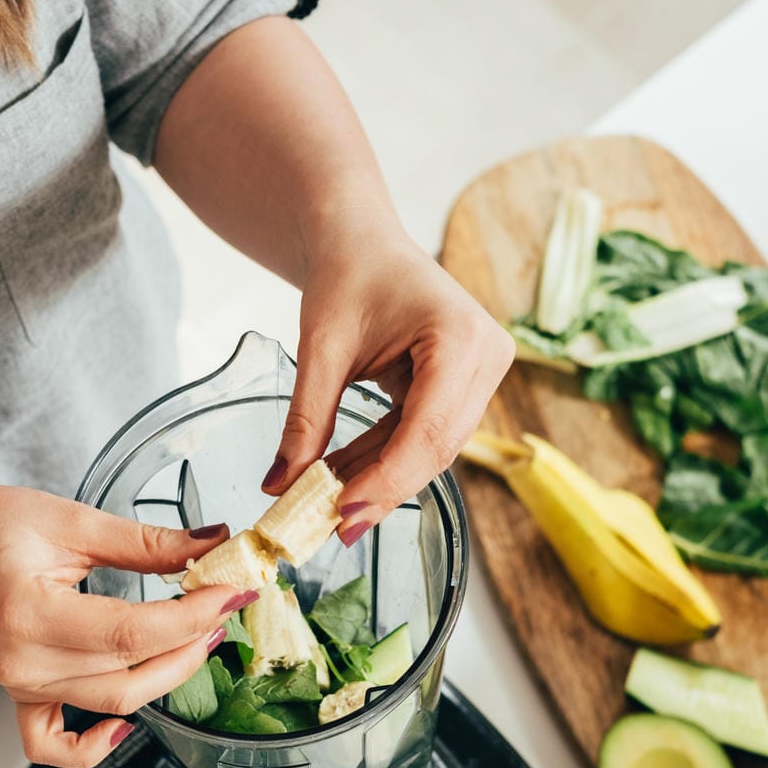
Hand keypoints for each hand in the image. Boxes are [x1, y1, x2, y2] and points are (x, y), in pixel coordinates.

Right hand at [0, 484, 252, 767]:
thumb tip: (210, 545)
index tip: (232, 591)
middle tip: (224, 605)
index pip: (133, 631)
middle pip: (130, 674)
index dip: (193, 615)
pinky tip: (125, 726)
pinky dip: (93, 746)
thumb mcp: (69, 518)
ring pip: (112, 702)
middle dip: (192, 642)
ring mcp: (19, 684)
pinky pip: (53, 744)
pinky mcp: (20, 694)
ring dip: (167, 674)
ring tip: (198, 633)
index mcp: (28, 612)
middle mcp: (22, 660)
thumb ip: (144, 541)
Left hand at [266, 232, 513, 535]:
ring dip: (381, 477)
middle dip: (383, 488)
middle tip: (333, 528)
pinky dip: (386, 457)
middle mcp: (487, 356)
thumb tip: (280, 487)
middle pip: (437, 447)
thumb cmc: (346, 273)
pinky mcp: (468, 384)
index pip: (428, 429)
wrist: (361, 239)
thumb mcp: (320, 348)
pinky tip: (345, 478)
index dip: (387, 480)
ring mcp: (483, 372)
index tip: (342, 514)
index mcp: (460, 336)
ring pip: (434, 448)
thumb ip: (305, 421)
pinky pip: (427, 434)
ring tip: (329, 504)